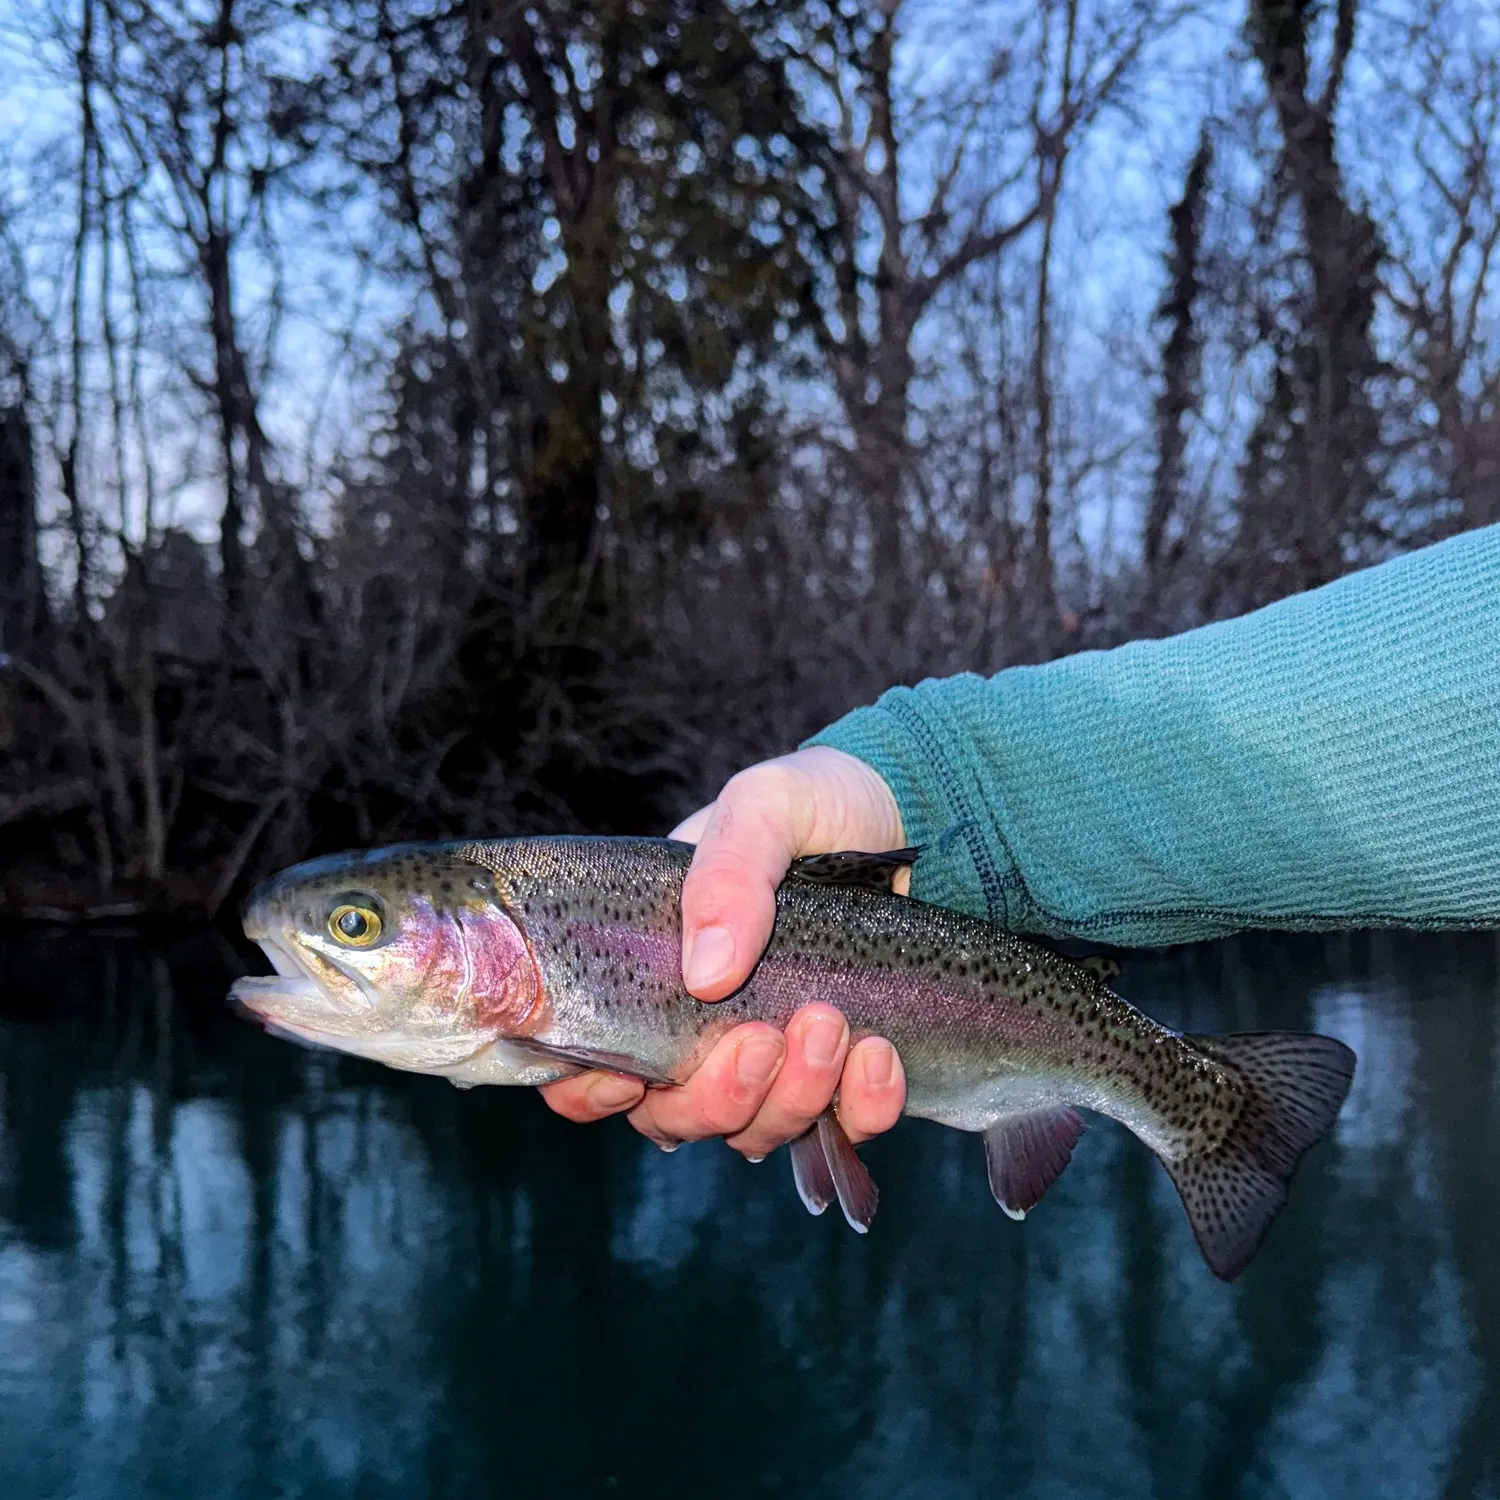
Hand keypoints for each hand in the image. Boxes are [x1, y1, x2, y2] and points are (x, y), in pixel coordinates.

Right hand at [540, 746, 908, 1154]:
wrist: (913, 813)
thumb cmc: (817, 804)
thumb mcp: (764, 806)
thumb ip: (727, 872)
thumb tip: (706, 974)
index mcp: (652, 966)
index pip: (587, 1061)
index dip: (588, 1091)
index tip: (628, 1080)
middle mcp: (703, 1027)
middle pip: (673, 1115)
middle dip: (715, 1096)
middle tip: (764, 1037)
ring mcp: (776, 1059)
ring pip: (753, 1132)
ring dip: (789, 1098)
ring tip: (832, 1024)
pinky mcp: (846, 1075)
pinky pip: (845, 1127)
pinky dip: (861, 1107)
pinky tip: (879, 1054)